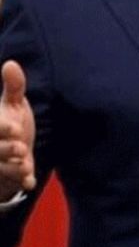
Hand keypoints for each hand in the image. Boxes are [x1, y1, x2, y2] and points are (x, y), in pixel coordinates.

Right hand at [0, 60, 35, 200]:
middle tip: (21, 148)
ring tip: (25, 165)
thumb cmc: (13, 122)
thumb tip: (10, 63)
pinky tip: (29, 182)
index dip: (2, 128)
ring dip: (12, 168)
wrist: (17, 151)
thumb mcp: (14, 104)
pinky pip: (12, 183)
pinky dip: (21, 182)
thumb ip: (14, 87)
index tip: (15, 128)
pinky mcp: (9, 179)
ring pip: (2, 168)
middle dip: (5, 149)